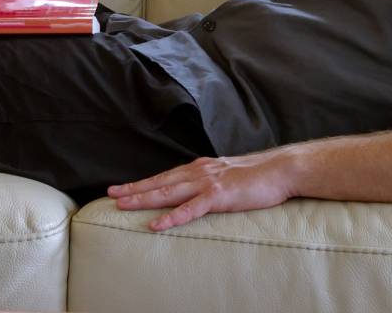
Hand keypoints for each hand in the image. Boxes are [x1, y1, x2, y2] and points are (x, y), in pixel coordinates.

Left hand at [106, 149, 301, 230]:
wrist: (281, 170)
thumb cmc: (258, 176)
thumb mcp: (227, 176)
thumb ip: (210, 182)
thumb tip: (198, 191)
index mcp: (200, 168)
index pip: (165, 176)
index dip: (143, 182)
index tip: (122, 187)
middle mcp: (199, 172)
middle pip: (160, 182)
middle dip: (134, 188)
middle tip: (110, 194)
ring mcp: (207, 183)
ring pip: (168, 192)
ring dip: (143, 198)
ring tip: (122, 204)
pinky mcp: (218, 196)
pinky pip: (190, 209)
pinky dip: (171, 217)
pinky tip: (156, 224)